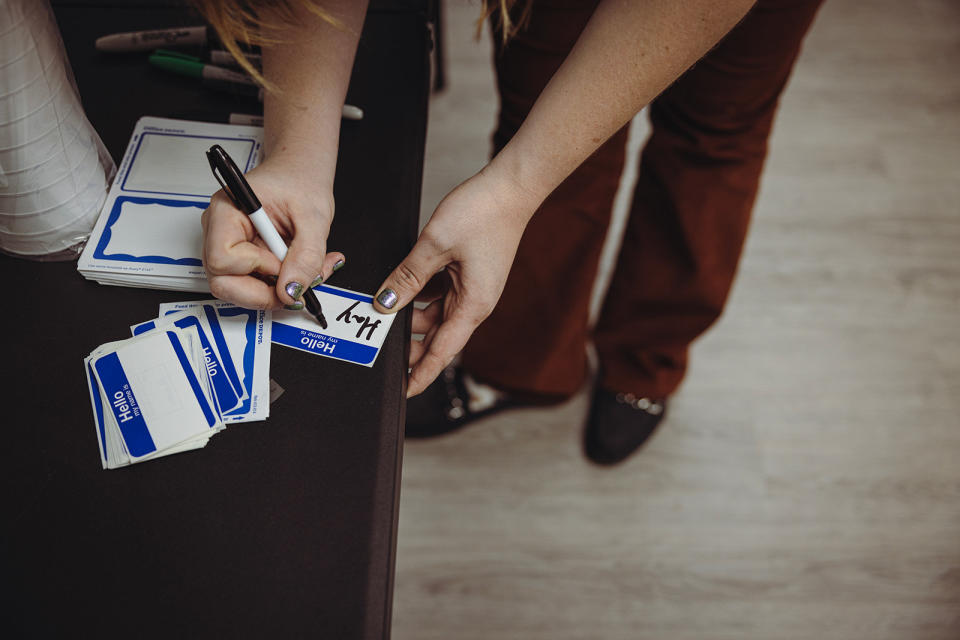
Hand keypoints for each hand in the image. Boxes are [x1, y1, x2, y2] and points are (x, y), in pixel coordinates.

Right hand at [201, 158, 344, 308]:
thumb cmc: (299, 180)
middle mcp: (220, 232)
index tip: (282, 261)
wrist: (300, 172)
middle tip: (297, 287)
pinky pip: (255, 285)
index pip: (222, 259)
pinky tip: (302, 269)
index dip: (256, 267)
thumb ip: (306, 256)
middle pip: (223, 283)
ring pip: (240, 290)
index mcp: (227, 211)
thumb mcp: (314, 217)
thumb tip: (292, 290)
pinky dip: (283, 285)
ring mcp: (229, 248)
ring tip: (310, 270)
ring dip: (279, 291)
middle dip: (264, 293)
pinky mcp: (244, 260)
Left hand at [373, 166, 538, 396]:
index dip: (422, 373)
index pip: (443, 352)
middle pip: (437, 335)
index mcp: (473, 305)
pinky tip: (399, 287)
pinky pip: (439, 293)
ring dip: (412, 314)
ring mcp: (471, 289)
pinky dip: (419, 294)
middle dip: (411, 343)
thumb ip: (407, 278)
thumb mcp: (435, 247)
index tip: (405, 390)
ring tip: (383, 309)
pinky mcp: (467, 274)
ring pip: (435, 313)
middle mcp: (474, 303)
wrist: (509, 188)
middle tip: (380, 346)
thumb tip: (384, 304)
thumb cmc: (483, 214)